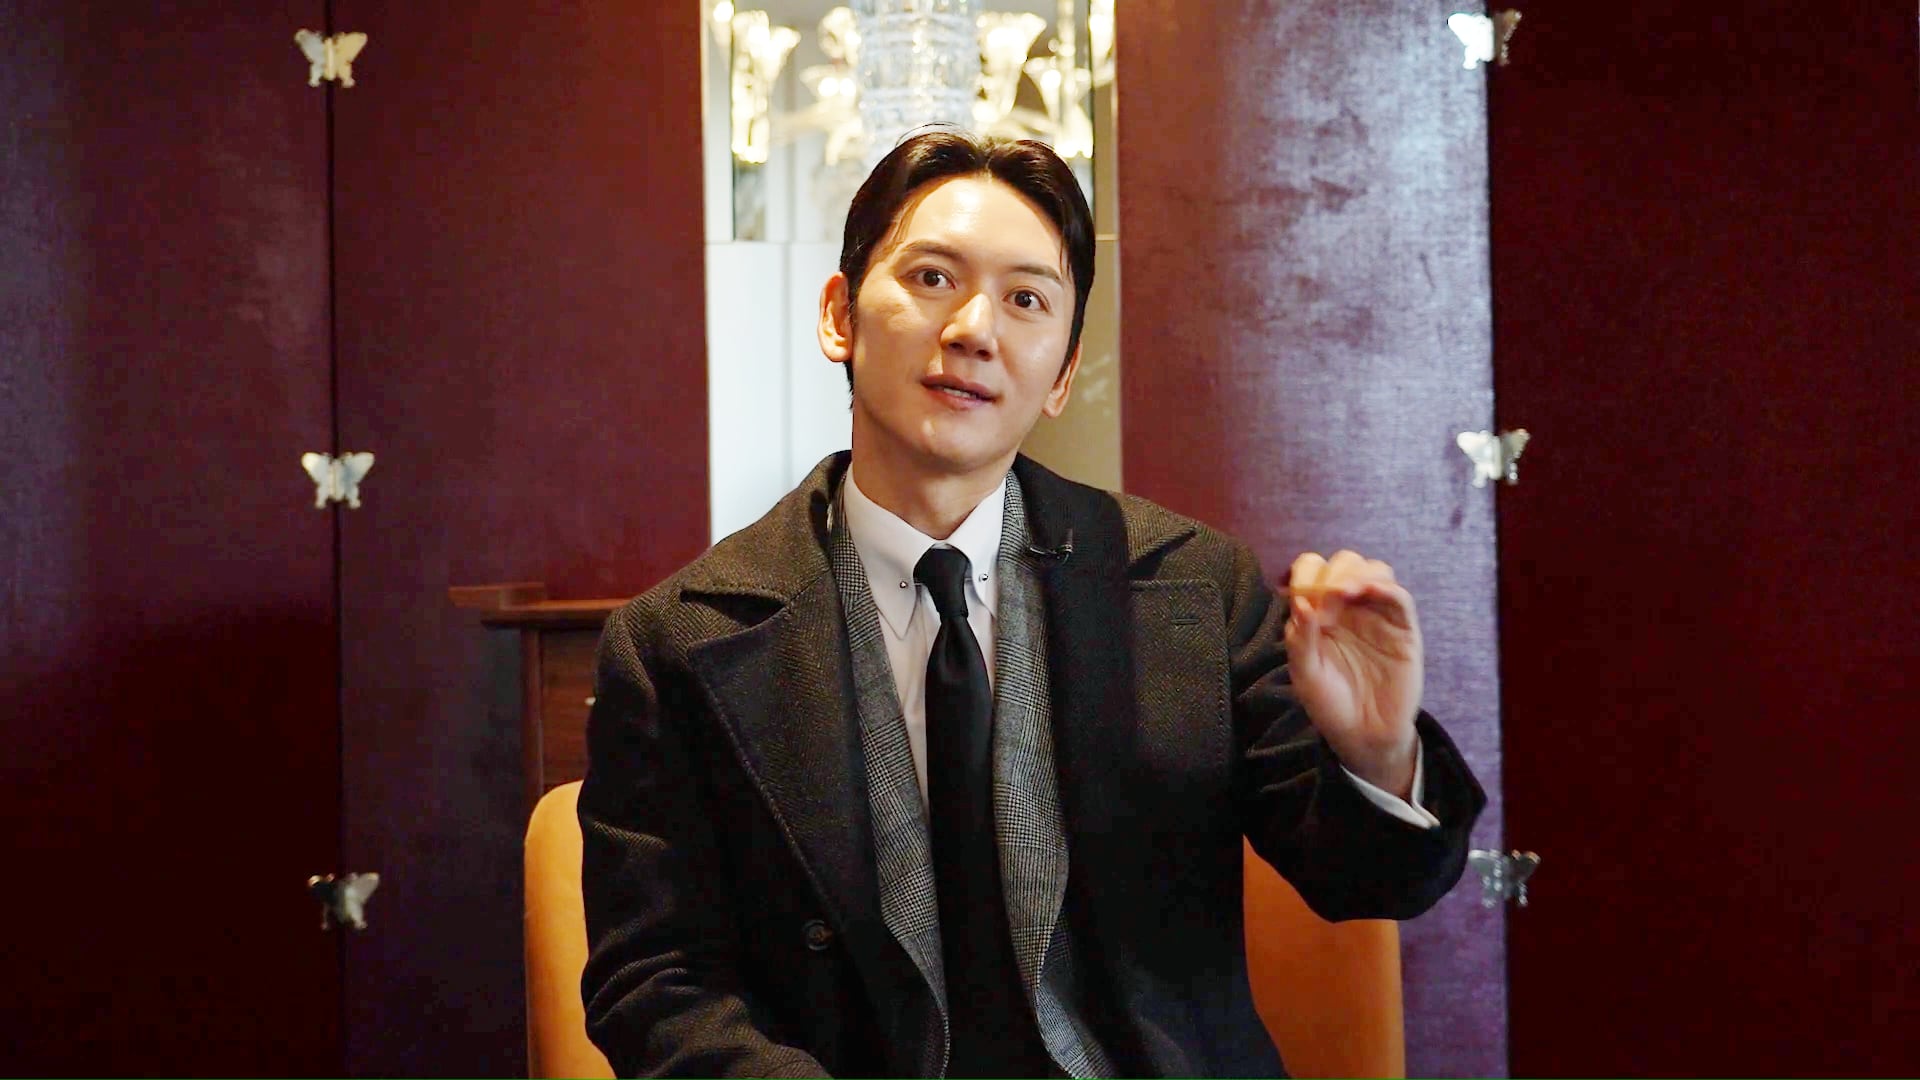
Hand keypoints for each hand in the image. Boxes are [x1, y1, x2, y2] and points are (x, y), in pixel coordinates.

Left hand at [1282, 550, 1423, 798]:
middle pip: (1346, 563)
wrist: (1363, 736)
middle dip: (1331, 573)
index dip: (1305, 575)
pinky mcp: (1404, 631)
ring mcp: (1378, 617)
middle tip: (1323, 602)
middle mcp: (1350, 608)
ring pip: (1375, 570)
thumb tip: (1300, 601)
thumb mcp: (1306, 674)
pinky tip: (1367, 593)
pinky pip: (1400, 598)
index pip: (1314, 570)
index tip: (1298, 595)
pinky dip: (1385, 587)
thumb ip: (1301, 638)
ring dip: (1357, 574)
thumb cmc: (1330, 704)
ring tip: (1342, 594)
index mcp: (1320, 612)